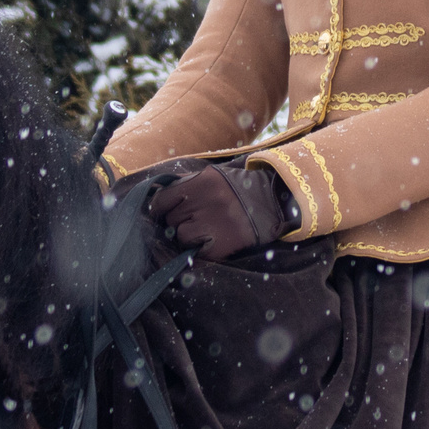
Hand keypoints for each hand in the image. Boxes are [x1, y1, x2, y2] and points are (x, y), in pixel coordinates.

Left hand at [145, 162, 296, 258]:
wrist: (274, 203)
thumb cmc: (238, 189)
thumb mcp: (214, 177)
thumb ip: (185, 184)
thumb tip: (154, 196)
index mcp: (204, 182)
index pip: (163, 199)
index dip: (159, 209)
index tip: (161, 213)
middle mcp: (209, 201)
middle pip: (171, 219)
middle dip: (177, 221)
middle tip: (193, 220)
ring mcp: (216, 223)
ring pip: (181, 235)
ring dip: (188, 235)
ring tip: (205, 230)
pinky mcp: (223, 244)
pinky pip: (194, 250)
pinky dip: (198, 248)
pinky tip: (211, 240)